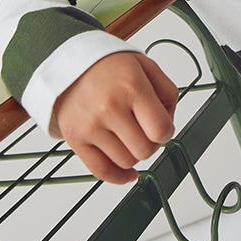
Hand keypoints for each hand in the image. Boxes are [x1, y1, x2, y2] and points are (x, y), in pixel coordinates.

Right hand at [54, 52, 178, 184]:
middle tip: (144, 130)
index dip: (167, 131)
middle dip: (151, 143)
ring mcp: (90, 125)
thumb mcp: (147, 66)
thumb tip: (169, 125)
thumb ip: (167, 92)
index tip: (161, 127)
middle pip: (145, 150)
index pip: (161, 130)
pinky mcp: (75, 139)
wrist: (71, 64)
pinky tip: (126, 171)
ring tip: (128, 136)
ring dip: (133, 154)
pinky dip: (118, 176)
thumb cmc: (111, 67)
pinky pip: (101, 171)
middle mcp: (109, 107)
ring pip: (126, 162)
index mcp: (132, 86)